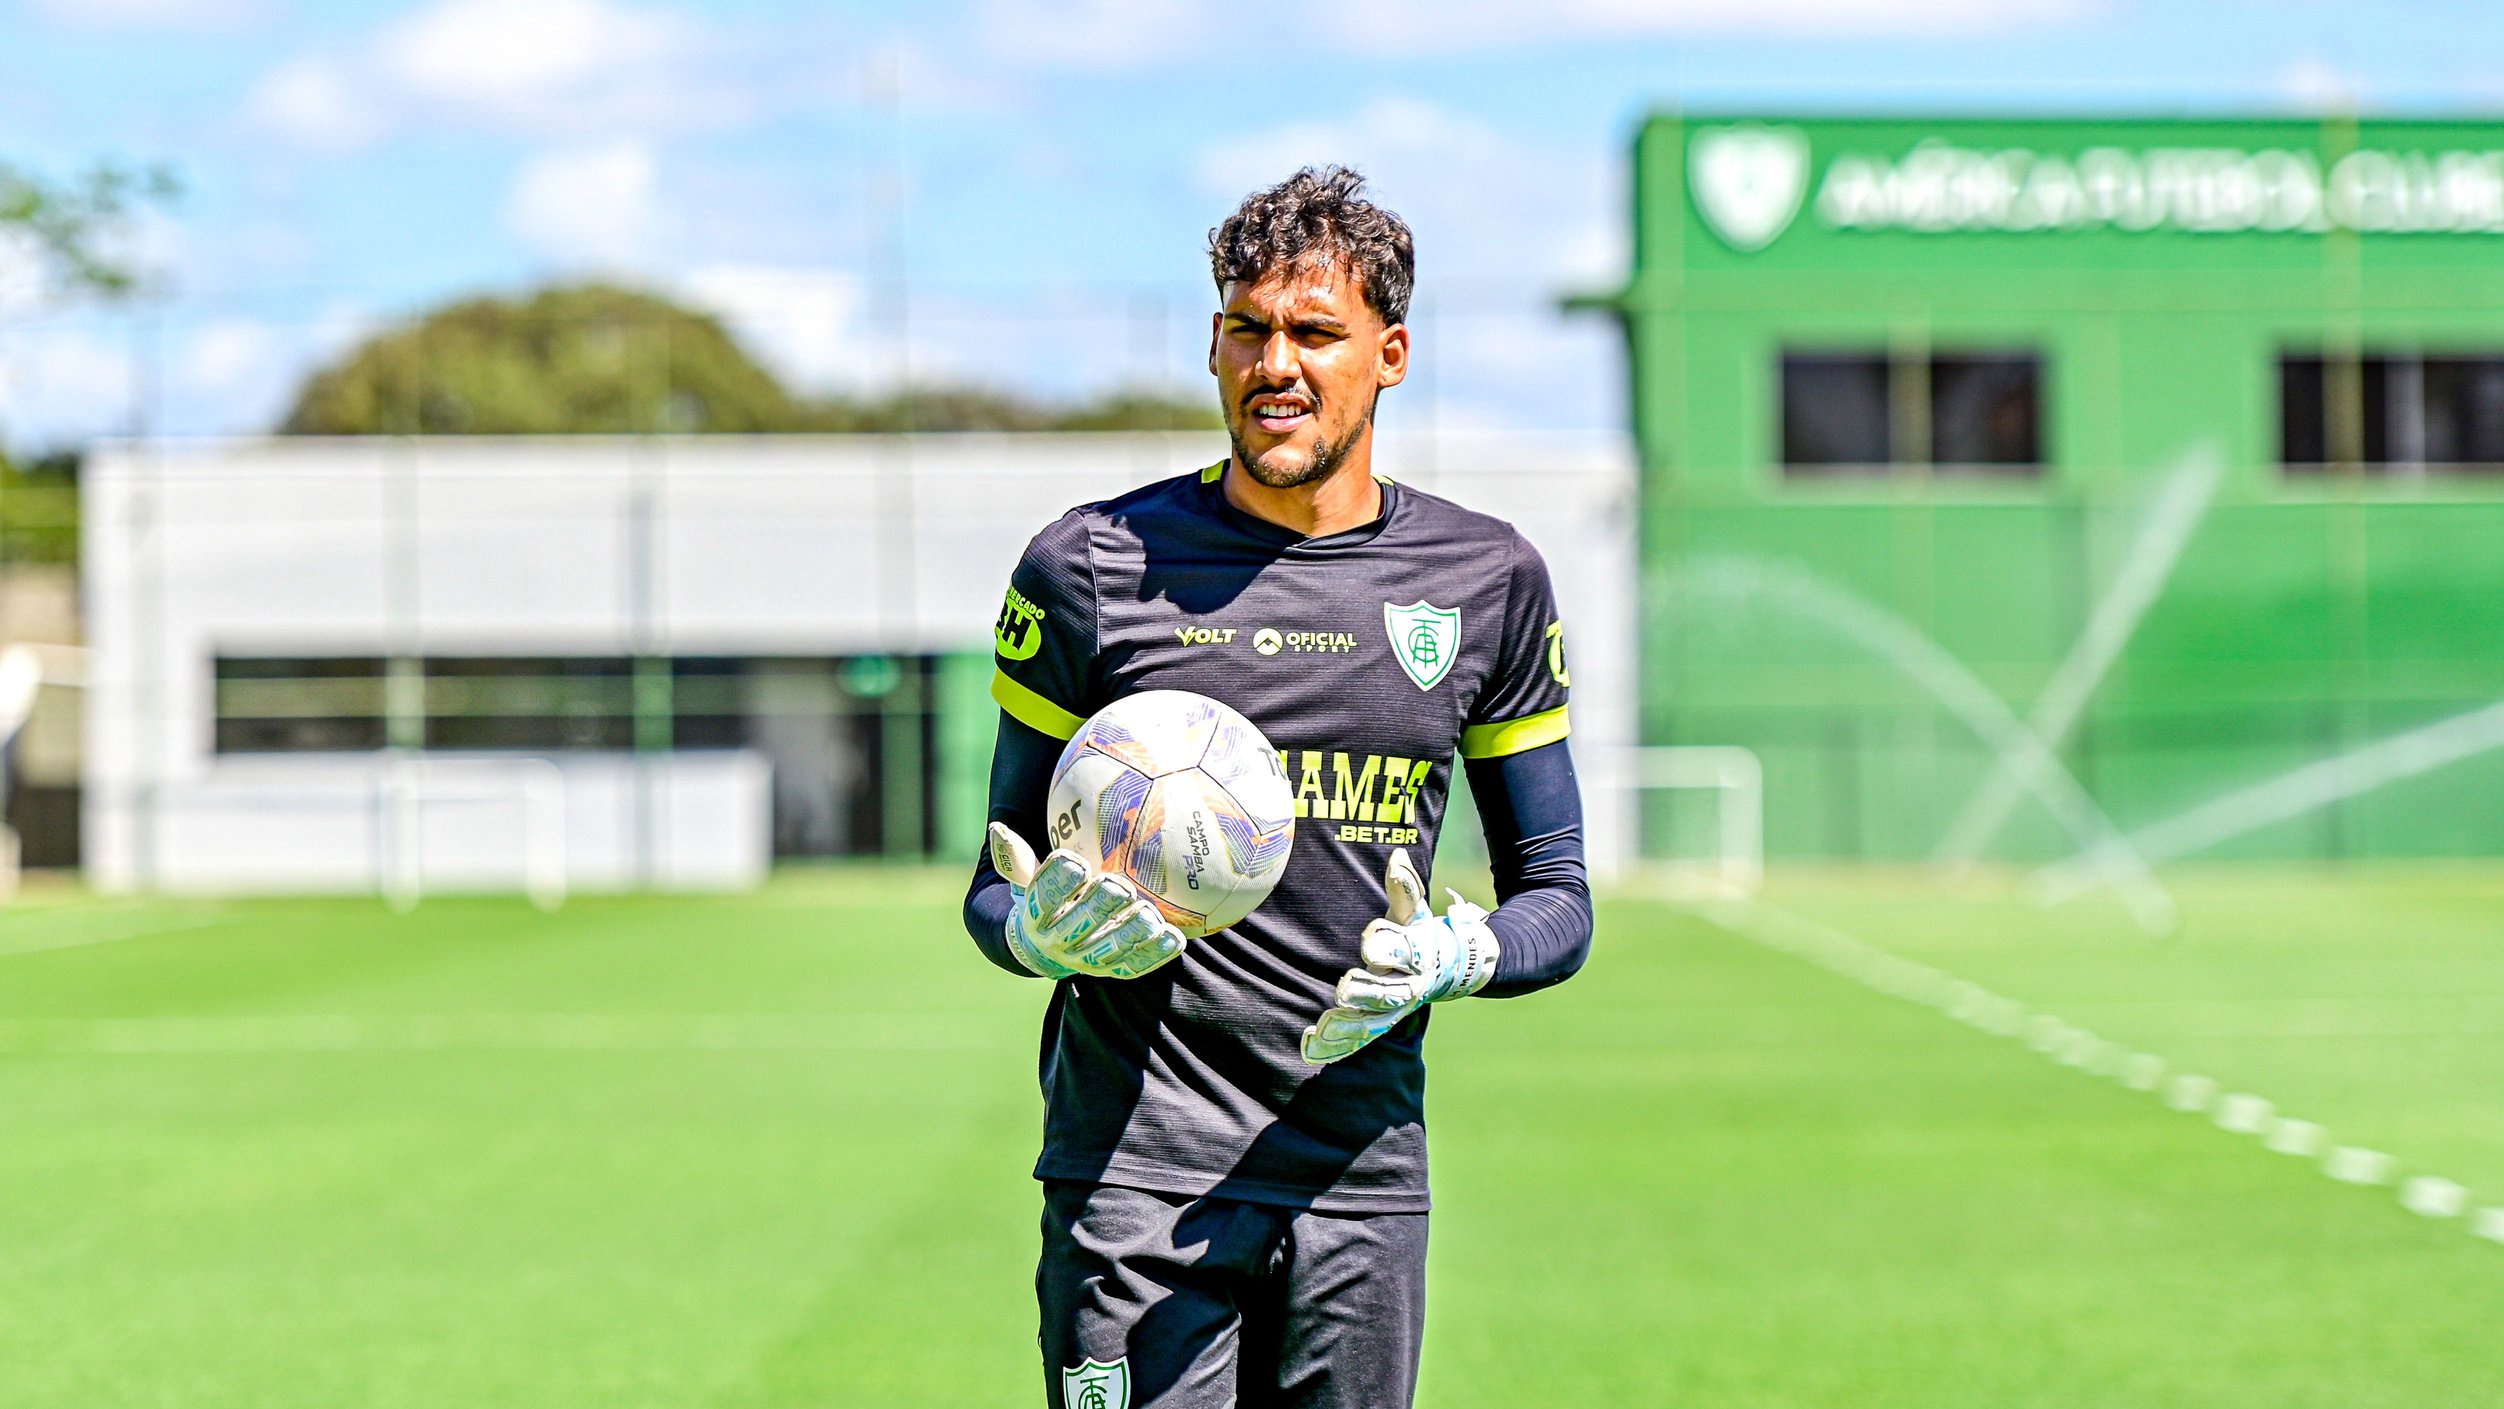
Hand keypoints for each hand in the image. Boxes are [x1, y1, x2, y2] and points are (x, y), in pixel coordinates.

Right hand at [989, 822, 1187, 979]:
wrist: (1046, 949)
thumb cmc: (1045, 900)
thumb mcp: (1028, 881)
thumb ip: (1019, 858)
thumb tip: (997, 828)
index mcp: (1035, 917)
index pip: (1042, 898)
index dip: (1057, 881)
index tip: (1074, 861)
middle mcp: (1059, 942)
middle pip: (1078, 923)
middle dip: (1099, 904)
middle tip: (1118, 885)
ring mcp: (1086, 960)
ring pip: (1108, 949)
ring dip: (1129, 932)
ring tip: (1148, 913)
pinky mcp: (1112, 971)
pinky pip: (1135, 965)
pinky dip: (1155, 953)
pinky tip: (1174, 937)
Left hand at [1301, 847, 1498, 1063]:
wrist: (1445, 970)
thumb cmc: (1419, 934)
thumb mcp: (1413, 911)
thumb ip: (1405, 887)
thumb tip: (1398, 855)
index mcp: (1416, 957)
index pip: (1402, 952)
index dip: (1388, 946)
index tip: (1369, 941)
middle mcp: (1406, 988)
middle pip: (1388, 994)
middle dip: (1368, 992)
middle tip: (1345, 987)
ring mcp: (1391, 1011)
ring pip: (1371, 1024)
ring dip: (1347, 1026)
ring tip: (1323, 1026)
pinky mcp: (1376, 1025)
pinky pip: (1356, 1041)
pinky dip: (1334, 1048)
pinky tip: (1310, 1048)